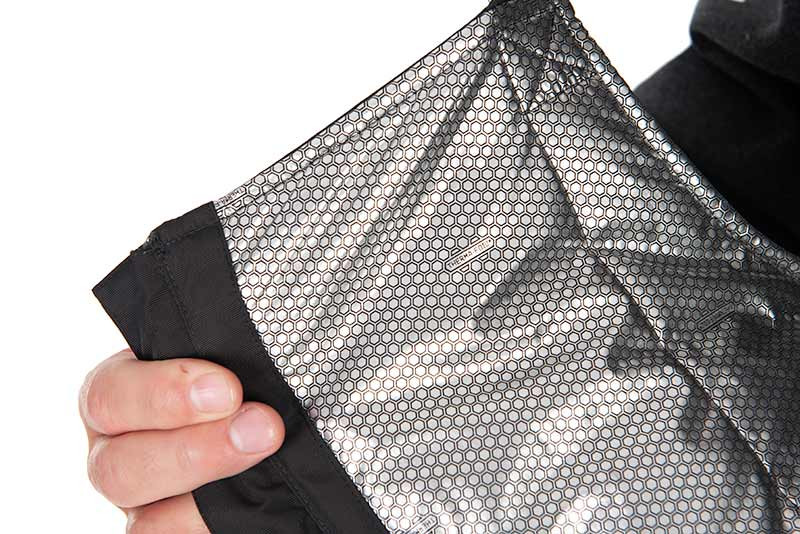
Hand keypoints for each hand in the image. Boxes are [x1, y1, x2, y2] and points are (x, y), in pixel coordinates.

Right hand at [79, 349, 284, 532]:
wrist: (282, 415)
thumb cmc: (252, 370)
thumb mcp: (234, 347)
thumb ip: (232, 340)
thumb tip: (270, 311)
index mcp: (122, 395)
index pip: (109, 397)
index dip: (163, 396)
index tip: (228, 388)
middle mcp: (122, 452)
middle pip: (117, 470)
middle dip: (193, 451)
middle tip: (263, 428)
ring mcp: (148, 504)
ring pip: (146, 524)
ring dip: (208, 503)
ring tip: (269, 470)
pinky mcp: (182, 531)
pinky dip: (213, 530)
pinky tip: (263, 506)